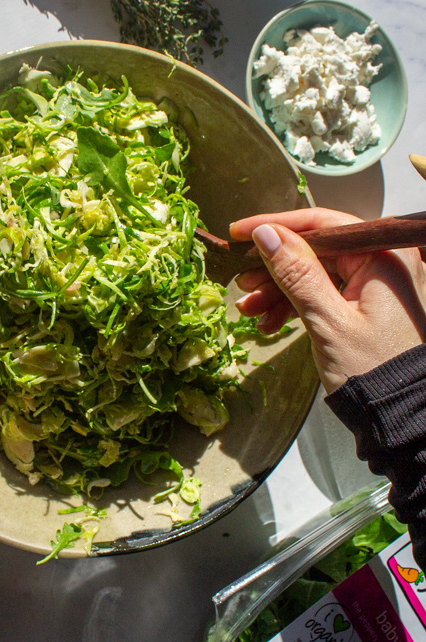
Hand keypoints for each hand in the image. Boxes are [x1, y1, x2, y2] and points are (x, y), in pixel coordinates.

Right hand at [229, 208, 425, 392]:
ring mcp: (380, 285)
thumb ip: (296, 273)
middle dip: (274, 269)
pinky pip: (328, 294)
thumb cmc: (374, 370)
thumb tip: (267, 233)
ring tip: (250, 310)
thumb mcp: (327, 320)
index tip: (241, 234)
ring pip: (318, 274)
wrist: (401, 416)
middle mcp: (386, 262)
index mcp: (384, 257)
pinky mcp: (372, 306)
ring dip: (280, 291)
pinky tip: (271, 323)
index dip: (277, 226)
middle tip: (242, 283)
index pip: (322, 225)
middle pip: (317, 250)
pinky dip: (299, 306)